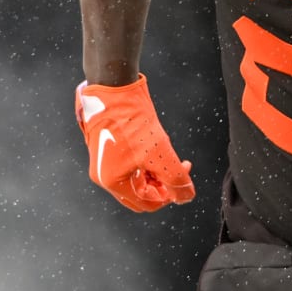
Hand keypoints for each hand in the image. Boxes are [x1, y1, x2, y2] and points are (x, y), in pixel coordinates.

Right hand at [74, 75, 195, 211]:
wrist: (112, 87)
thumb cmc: (132, 121)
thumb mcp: (159, 153)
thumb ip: (175, 179)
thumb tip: (186, 197)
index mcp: (113, 182)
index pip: (146, 203)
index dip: (169, 195)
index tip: (183, 175)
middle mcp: (105, 175)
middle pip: (141, 193)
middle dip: (163, 182)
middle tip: (178, 166)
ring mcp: (105, 160)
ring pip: (138, 176)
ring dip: (157, 169)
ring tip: (168, 151)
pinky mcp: (108, 145)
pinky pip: (132, 162)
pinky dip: (147, 158)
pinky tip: (156, 142)